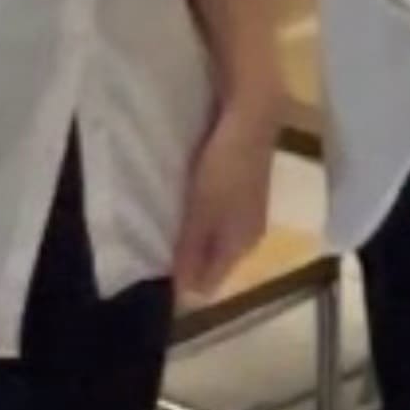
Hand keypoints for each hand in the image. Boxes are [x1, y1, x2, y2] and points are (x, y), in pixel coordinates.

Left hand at [172, 99, 278, 300]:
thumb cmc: (224, 167)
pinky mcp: (249, 190)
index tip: (157, 270)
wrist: (253, 116)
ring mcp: (251, 212)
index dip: (184, 282)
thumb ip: (190, 249)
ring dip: (195, 235)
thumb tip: (180, 292)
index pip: (210, 284)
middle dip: (189, 258)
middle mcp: (250, 236)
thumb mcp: (202, 210)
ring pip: (218, 239)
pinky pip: (222, 217)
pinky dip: (205, 215)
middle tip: (159, 244)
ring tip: (169, 221)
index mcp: (241, 246)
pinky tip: (191, 199)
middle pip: (214, 262)